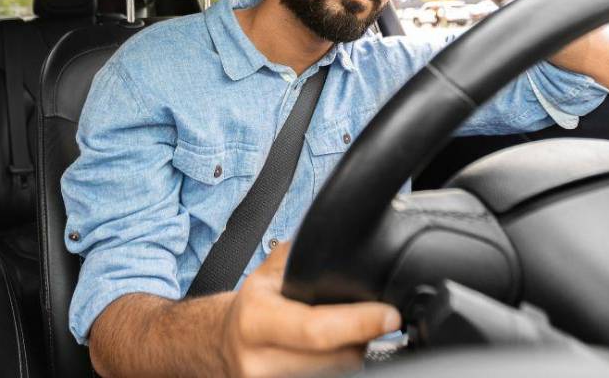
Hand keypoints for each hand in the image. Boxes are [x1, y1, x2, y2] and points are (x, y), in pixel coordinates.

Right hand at [221, 242, 400, 377]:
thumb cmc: (252, 305)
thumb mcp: (270, 274)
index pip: (316, 329)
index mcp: (255, 319)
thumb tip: (350, 243)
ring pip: (338, 374)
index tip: (389, 315)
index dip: (359, 323)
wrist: (219, 342)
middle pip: (337, 360)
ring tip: (351, 335)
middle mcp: (258, 360)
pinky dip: (338, 367)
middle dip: (363, 338)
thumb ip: (306, 258)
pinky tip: (337, 353)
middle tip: (375, 321)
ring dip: (353, 355)